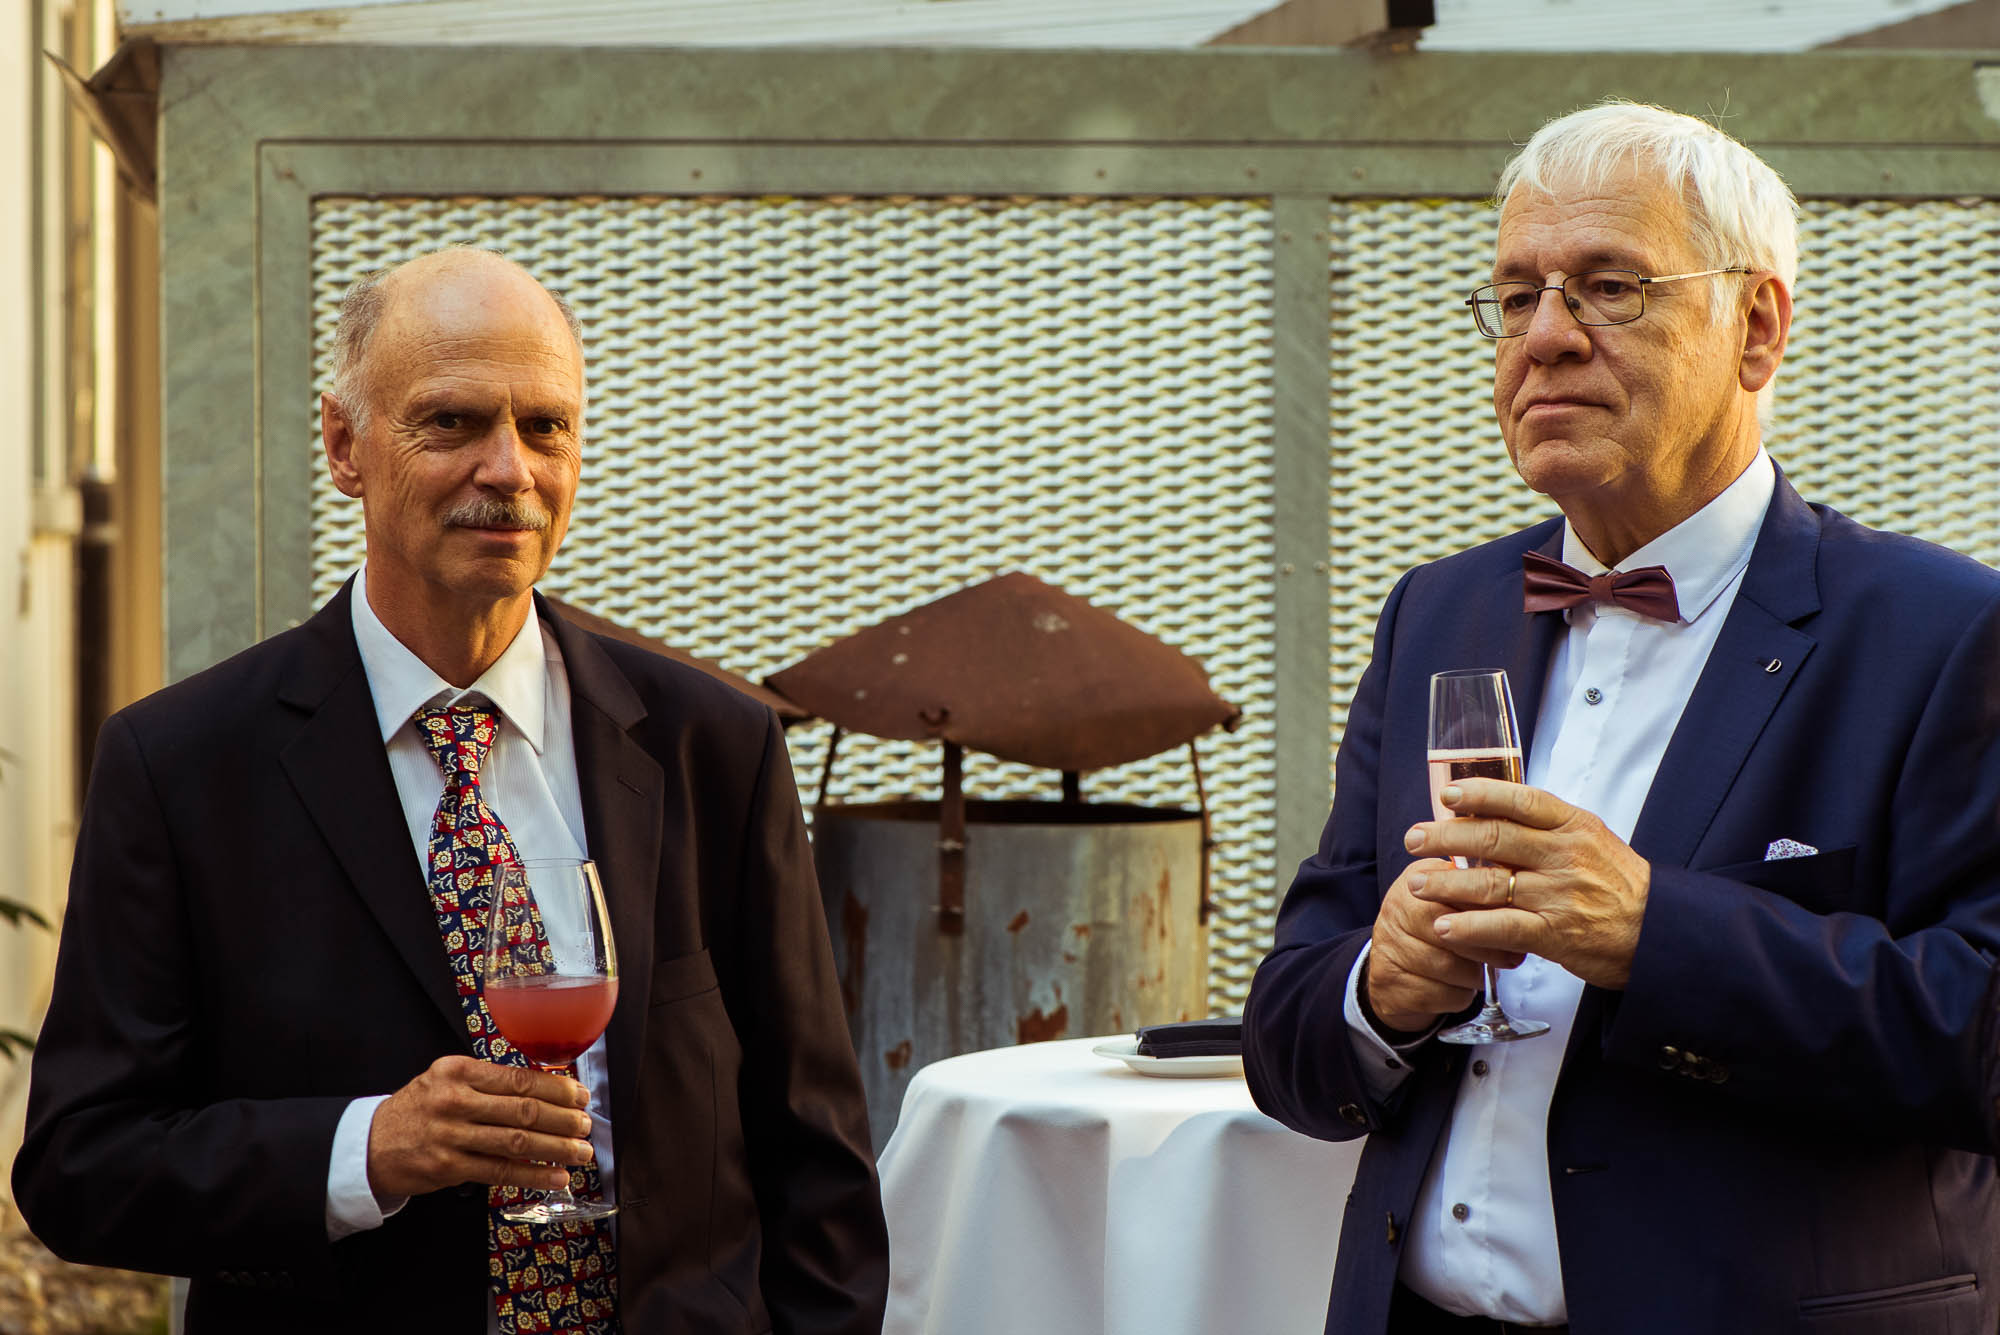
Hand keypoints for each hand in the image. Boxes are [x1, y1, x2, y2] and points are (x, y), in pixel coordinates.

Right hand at [366, 1055, 594, 1199]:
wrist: (370, 1144)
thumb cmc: (418, 1109)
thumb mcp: (446, 1081)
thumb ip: (488, 1083)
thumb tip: (545, 1090)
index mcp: (458, 1070)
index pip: (518, 1079)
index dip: (556, 1089)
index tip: (579, 1095)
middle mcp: (455, 1099)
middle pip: (523, 1109)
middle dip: (563, 1119)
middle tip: (586, 1125)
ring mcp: (450, 1135)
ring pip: (517, 1141)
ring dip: (556, 1148)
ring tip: (581, 1152)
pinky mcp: (448, 1167)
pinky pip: (500, 1171)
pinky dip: (533, 1175)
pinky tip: (555, 1177)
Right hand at [1366, 857, 1526, 1031]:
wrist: (1395, 970)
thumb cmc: (1435, 931)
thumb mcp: (1454, 902)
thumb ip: (1482, 893)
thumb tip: (1524, 895)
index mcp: (1416, 881)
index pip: (1456, 889)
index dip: (1489, 909)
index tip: (1516, 920)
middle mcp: (1396, 910)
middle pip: (1447, 928)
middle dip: (1486, 947)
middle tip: (1513, 956)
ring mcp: (1389, 946)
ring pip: (1445, 965)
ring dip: (1474, 975)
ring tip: (1484, 973)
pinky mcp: (1390, 981)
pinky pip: (1438, 993)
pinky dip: (1458, 995)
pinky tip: (1461, 987)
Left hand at [1405, 778, 1650, 988]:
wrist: (1659, 931)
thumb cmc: (1616, 883)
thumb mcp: (1590, 839)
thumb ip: (1545, 826)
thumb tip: (1490, 809)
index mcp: (1573, 825)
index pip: (1520, 800)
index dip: (1479, 794)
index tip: (1447, 795)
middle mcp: (1564, 855)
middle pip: (1494, 837)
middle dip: (1446, 837)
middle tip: (1414, 839)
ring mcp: (1558, 894)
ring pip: (1490, 882)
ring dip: (1446, 883)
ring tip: (1417, 883)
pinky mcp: (1554, 933)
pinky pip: (1502, 927)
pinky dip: (1468, 927)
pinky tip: (1444, 925)